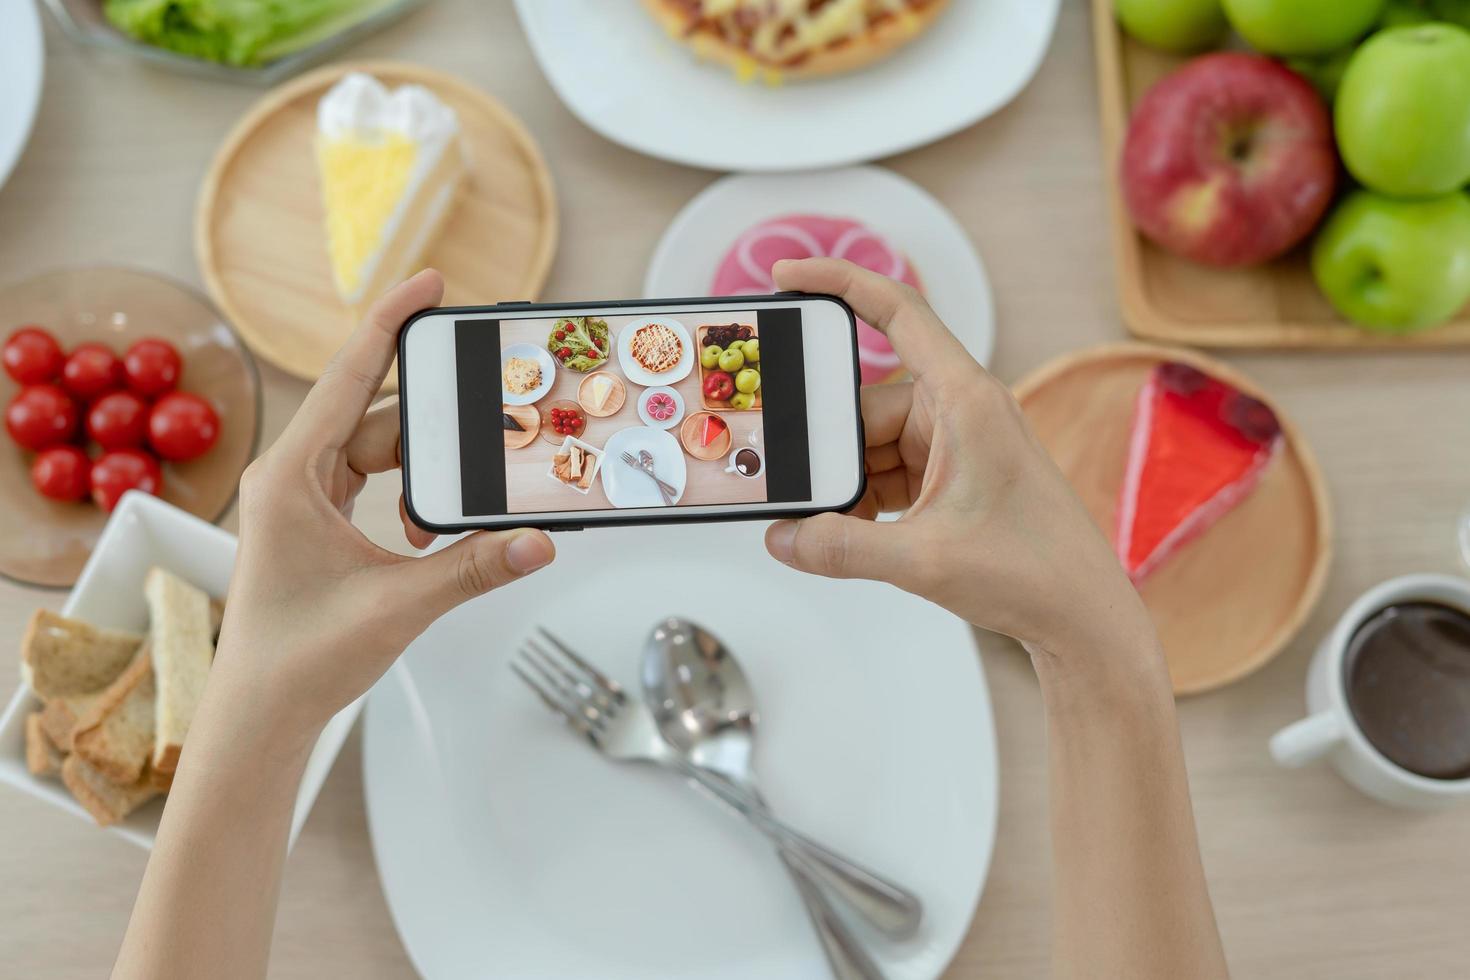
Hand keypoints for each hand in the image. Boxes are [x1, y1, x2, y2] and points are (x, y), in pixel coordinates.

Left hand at [212, 271, 555, 735]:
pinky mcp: (319, 520)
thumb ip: (473, 569)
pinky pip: (375, 479)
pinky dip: (414, 490)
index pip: (347, 376)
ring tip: (471, 480)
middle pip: (377, 414)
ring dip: (427, 464)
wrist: (262, 710)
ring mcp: (304, 496)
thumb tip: (537, 542)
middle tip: (490, 399)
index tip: (431, 283)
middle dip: (435, 410)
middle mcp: (293, 474)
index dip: (392, 323)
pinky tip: (438, 520)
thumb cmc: (300, 657)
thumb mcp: (398, 605)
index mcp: (292, 476)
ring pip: (380, 449)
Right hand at [764, 259, 1153, 667]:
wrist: (1082, 615)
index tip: (787, 274)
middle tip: (790, 475)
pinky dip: (864, 496)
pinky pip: (887, 468)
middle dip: (826, 443)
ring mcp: (956, 441)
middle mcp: (960, 408)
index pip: (897, 311)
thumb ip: (842, 546)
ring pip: (871, 441)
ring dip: (846, 480)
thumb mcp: (923, 560)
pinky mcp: (952, 473)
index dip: (839, 281)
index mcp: (964, 398)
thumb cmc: (1034, 570)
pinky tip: (850, 531)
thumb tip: (782, 537)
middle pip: (864, 401)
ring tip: (826, 522)